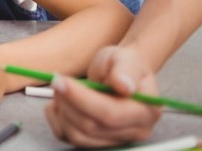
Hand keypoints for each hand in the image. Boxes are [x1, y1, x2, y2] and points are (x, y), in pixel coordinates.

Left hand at [45, 46, 161, 146]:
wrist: (120, 75)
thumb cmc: (123, 65)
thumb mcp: (125, 58)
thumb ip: (125, 71)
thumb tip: (124, 86)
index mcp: (145, 112)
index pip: (110, 114)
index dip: (81, 99)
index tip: (60, 80)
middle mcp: (134, 132)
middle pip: (91, 127)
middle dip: (68, 102)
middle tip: (57, 79)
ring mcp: (114, 140)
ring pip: (77, 136)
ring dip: (61, 110)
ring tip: (61, 88)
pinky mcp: (96, 142)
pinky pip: (68, 136)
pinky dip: (56, 119)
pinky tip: (60, 101)